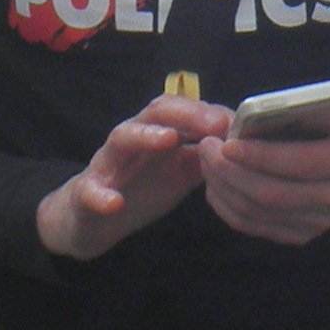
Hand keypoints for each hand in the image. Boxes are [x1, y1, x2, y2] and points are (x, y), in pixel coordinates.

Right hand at [34, 91, 226, 261]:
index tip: (239, 122)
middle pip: (155, 113)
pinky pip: (89, 191)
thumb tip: (243, 145)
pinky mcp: (86, 193)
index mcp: (156, 135)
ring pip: (122, 138)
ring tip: (168, 140)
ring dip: (145, 136)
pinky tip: (113, 203)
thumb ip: (205, 157)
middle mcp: (131, 141)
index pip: (182, 110)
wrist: (89, 219)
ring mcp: (107, 164)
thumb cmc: (138, 188)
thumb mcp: (179, 173)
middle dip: (186, 114)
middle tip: (216, 123)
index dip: (210, 112)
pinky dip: (100, 195)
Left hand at [198, 71, 329, 246]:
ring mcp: (318, 221)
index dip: (260, 156)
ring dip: (225, 187)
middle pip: (273, 193)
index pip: (300, 163)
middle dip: (232, 172)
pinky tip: (215, 183)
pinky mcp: (300, 233)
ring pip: (259, 212)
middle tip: (206, 147)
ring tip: (206, 160)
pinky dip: (228, 206)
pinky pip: (255, 226)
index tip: (227, 142)